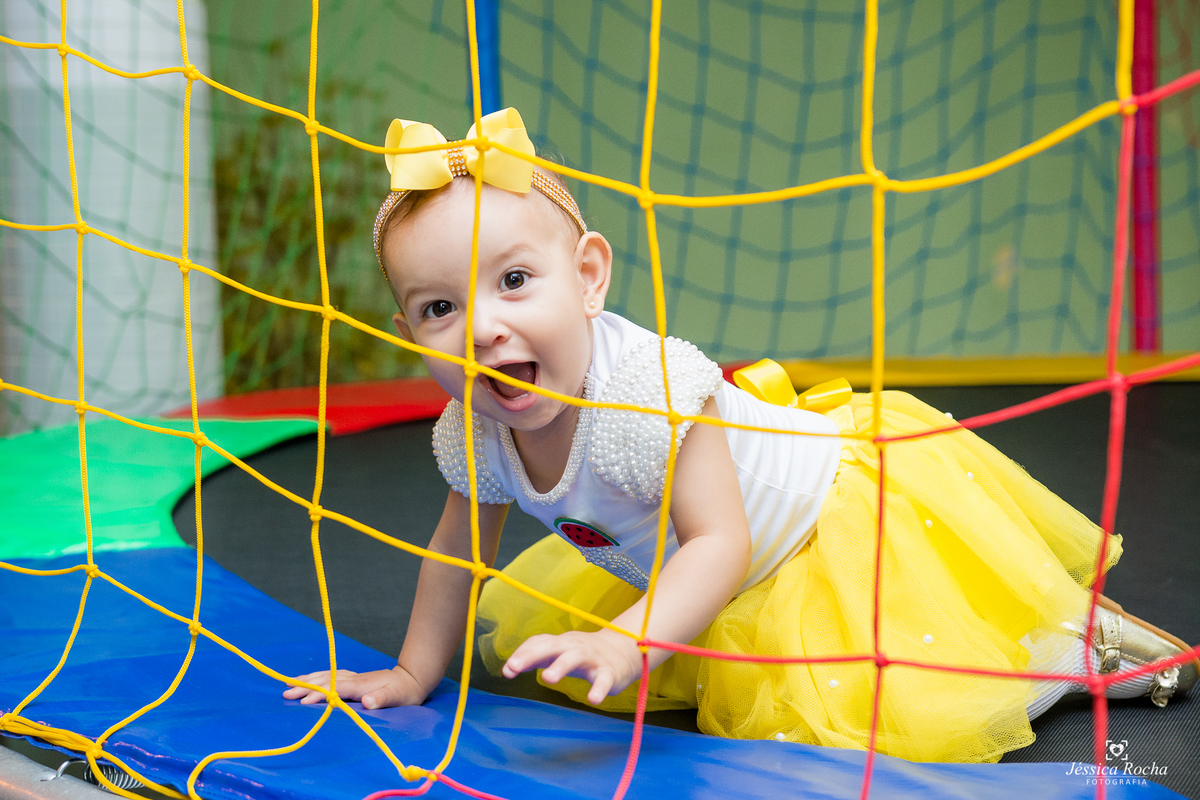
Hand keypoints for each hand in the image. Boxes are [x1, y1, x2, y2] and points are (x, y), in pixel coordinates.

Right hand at [282, 666, 426, 709]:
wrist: (411, 678)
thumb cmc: (404, 691)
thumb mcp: (398, 697)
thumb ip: (382, 698)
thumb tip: (367, 701)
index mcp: (361, 685)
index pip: (335, 689)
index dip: (320, 694)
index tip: (304, 701)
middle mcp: (354, 679)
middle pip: (325, 681)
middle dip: (305, 686)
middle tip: (285, 693)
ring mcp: (353, 677)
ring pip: (326, 676)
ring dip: (307, 680)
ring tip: (289, 684)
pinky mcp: (353, 679)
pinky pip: (330, 676)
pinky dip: (317, 677)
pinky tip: (309, 680)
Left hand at [502, 630, 641, 705]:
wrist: (624, 651)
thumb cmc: (584, 654)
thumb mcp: (560, 652)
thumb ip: (536, 658)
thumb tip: (508, 668)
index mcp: (561, 643)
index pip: (539, 642)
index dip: (522, 653)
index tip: (507, 670)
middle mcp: (574, 646)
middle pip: (552, 645)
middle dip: (532, 654)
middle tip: (513, 667)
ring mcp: (592, 658)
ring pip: (576, 657)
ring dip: (561, 666)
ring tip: (547, 679)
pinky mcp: (609, 672)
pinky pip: (604, 679)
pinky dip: (599, 688)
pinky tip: (593, 699)